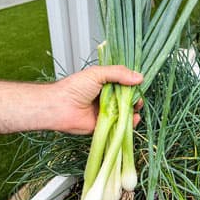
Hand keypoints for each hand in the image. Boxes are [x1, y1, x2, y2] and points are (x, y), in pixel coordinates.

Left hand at [0, 65, 141, 134]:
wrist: (60, 106)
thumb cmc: (74, 88)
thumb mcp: (97, 74)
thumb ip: (118, 73)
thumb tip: (139, 77)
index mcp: (103, 84)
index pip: (124, 83)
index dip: (132, 84)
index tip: (139, 84)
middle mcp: (105, 98)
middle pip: (127, 98)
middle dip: (135, 98)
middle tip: (136, 98)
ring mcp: (105, 112)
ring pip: (125, 112)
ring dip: (133, 110)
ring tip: (134, 107)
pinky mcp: (104, 125)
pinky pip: (120, 126)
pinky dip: (129, 123)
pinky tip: (133, 118)